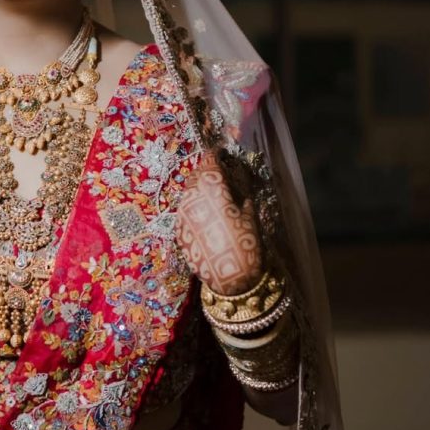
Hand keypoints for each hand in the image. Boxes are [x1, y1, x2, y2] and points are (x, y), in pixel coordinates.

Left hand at [176, 151, 261, 294]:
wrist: (228, 278)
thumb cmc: (245, 245)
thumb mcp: (251, 217)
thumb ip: (242, 196)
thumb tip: (239, 186)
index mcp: (213, 191)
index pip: (210, 163)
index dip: (215, 155)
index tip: (219, 151)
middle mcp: (194, 199)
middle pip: (196, 176)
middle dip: (205, 170)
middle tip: (215, 169)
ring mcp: (183, 214)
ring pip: (188, 191)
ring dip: (198, 187)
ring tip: (210, 190)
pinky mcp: (178, 229)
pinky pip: (185, 209)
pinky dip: (193, 205)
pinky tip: (203, 211)